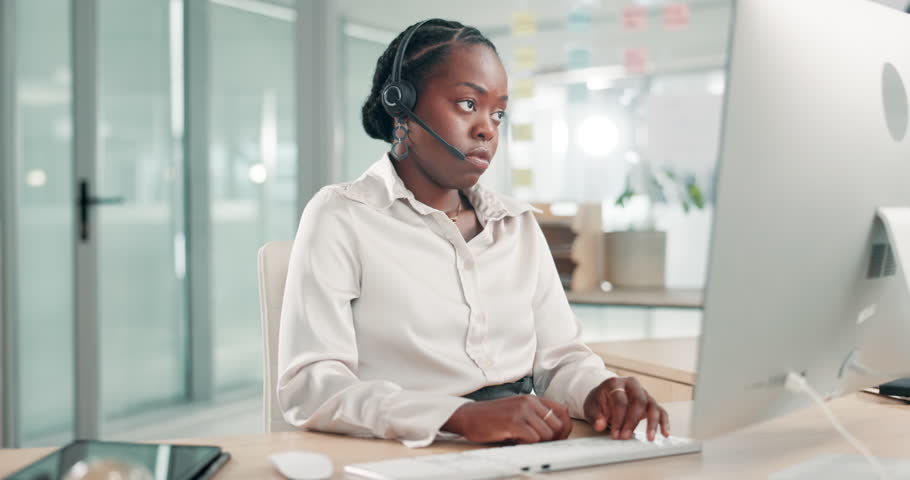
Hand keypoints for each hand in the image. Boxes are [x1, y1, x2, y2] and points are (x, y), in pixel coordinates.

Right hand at [442, 395, 571, 443]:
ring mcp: (521, 411)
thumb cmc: (493, 417)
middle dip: (553, 439)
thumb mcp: (517, 410)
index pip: (562, 411)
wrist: (468, 416)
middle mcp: (529, 402)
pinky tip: (515, 440)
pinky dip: (526, 444)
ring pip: (547, 434)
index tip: (557, 438)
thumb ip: (535, 416)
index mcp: (532, 399)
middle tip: (540, 444)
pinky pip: (533, 439)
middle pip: (558, 425)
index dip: (565, 428)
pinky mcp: (513, 422)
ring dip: (537, 442)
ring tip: (522, 440)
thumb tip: (557, 433)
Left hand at [583, 376, 669, 440]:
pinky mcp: (650, 402)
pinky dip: (664, 422)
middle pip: (638, 401)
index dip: (618, 418)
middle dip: (632, 421)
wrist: (604, 396)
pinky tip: (665, 433)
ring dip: (652, 423)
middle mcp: (631, 385)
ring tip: (650, 438)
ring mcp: (643, 392)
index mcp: (615, 383)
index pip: (620, 400)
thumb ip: (595, 416)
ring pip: (652, 405)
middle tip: (625, 437)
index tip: (615, 434)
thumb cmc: (598, 401)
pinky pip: (661, 411)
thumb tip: (600, 425)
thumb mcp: (591, 407)